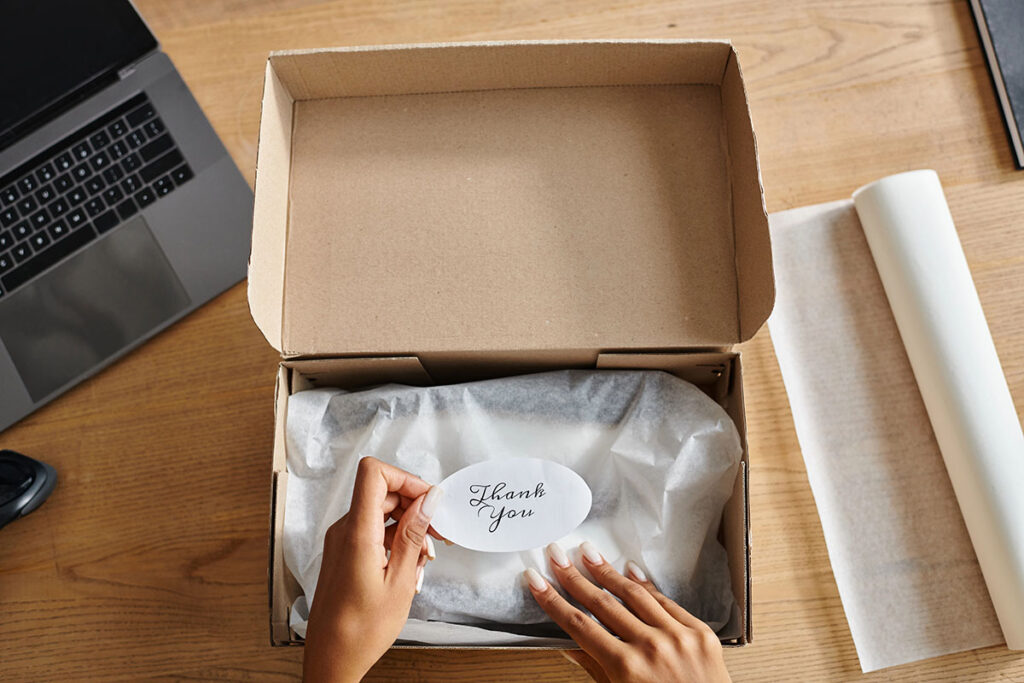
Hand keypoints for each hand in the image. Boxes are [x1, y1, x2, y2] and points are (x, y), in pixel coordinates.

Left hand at [303, 457, 443, 682]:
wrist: (331, 658)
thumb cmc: (361, 630)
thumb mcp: (400, 581)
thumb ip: (413, 535)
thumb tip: (429, 501)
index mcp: (356, 533)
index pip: (374, 473)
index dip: (406, 479)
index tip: (429, 500)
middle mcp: (344, 530)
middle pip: (382, 492)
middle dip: (415, 507)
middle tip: (437, 534)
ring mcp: (342, 540)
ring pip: (380, 513)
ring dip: (408, 527)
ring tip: (424, 559)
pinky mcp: (344, 552)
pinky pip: (373, 530)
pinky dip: (395, 540)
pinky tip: (409, 566)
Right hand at [525, 541, 730, 682]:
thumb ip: (596, 668)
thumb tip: (572, 644)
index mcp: (625, 668)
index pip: (580, 625)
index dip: (554, 601)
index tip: (537, 581)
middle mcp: (651, 647)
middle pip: (602, 603)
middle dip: (574, 577)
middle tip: (557, 555)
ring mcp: (678, 636)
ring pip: (635, 594)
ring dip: (607, 572)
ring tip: (588, 553)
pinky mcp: (700, 632)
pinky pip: (667, 602)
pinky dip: (648, 585)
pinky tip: (630, 570)